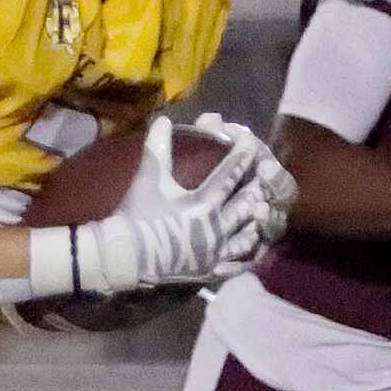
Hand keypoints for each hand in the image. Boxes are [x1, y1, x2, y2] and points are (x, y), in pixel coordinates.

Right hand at [81, 127, 291, 292]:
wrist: (123, 257)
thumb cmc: (135, 215)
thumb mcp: (149, 178)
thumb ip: (157, 147)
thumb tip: (163, 119)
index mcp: (202, 202)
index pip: (231, 172)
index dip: (243, 153)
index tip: (251, 140)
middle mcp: (215, 227)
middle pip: (247, 204)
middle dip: (258, 187)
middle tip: (267, 176)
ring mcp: (215, 252)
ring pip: (248, 235)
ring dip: (257, 221)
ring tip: (262, 211)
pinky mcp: (210, 271)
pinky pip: (237, 264)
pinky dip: (248, 255)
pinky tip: (255, 248)